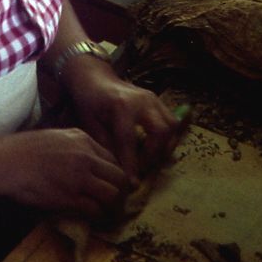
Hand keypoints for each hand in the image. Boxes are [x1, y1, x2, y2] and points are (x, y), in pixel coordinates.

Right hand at [2, 127, 127, 217]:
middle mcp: (86, 156)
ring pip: (113, 194)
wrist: (7, 161)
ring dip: (114, 207)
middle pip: (119, 177)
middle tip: (118, 203)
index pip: (113, 159)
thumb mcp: (57, 137)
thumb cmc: (25, 149)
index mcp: (82, 139)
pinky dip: (99, 216)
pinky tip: (96, 219)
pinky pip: (96, 209)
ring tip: (111, 215)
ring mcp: (79, 177)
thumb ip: (76, 148)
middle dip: (122, 192)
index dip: (116, 175)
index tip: (113, 185)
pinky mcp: (70, 197)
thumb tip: (88, 164)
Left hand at [63, 60, 183, 180]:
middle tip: (142, 169)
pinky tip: (156, 148)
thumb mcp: (90, 124)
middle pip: (161, 132)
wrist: (94, 77)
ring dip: (164, 147)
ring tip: (150, 160)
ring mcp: (153, 98)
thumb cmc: (89, 101)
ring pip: (172, 126)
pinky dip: (168, 137)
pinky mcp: (158, 100)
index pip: (130, 141)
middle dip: (154, 155)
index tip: (132, 184)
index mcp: (121, 106)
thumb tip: (120, 170)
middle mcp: (142, 100)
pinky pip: (172, 121)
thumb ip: (106, 146)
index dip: (132, 165)